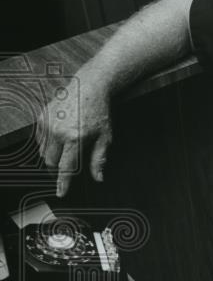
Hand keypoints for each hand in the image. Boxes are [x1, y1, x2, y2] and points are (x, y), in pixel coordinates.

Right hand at [36, 66, 112, 197]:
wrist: (89, 87)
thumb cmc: (99, 112)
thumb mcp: (105, 137)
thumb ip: (99, 159)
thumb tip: (99, 178)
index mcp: (75, 138)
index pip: (66, 168)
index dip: (63, 183)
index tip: (60, 193)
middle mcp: (58, 131)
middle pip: (51, 162)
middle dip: (56, 169)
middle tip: (64, 171)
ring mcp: (48, 123)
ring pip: (43, 151)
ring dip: (51, 157)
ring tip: (64, 151)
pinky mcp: (41, 117)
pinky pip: (39, 139)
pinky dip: (46, 145)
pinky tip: (57, 141)